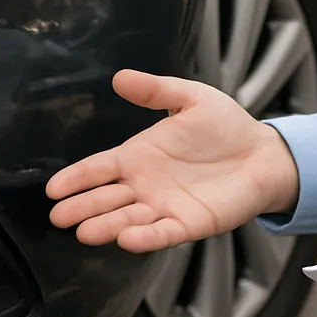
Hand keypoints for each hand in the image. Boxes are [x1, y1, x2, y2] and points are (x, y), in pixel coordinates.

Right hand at [46, 70, 299, 252]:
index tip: (54, 188)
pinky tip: (128, 239)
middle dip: (82, 207)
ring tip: (85, 232)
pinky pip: (162, 233)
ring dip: (107, 226)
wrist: (262, 152)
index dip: (76, 178)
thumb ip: (156, 90)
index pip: (99, 168)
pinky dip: (145, 238)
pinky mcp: (188, 223)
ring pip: (128, 219)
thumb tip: (120, 77)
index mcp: (140, 156)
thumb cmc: (226, 126)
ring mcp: (164, 206)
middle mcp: (145, 185)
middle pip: (105, 198)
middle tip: (59, 216)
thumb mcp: (191, 98)